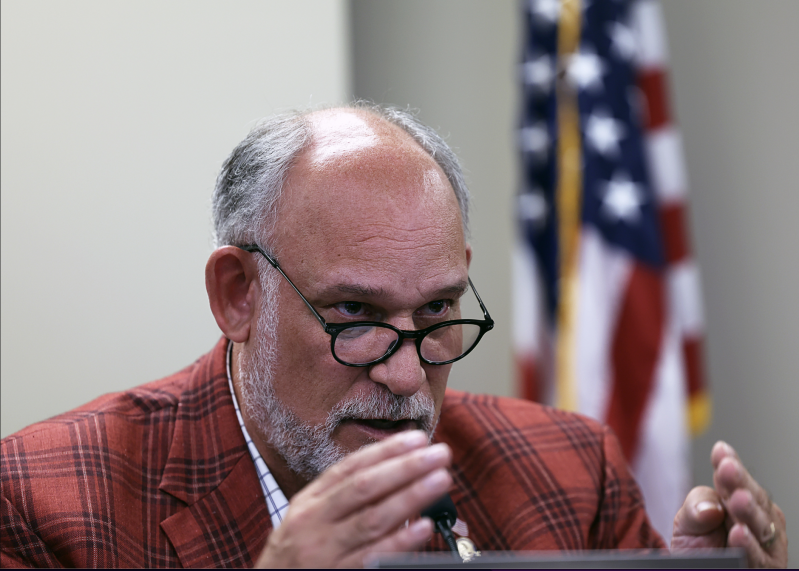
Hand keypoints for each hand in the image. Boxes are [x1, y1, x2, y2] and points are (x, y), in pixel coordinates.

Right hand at [254, 430, 451, 567]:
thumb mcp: (307, 520)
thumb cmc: (297, 555)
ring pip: (373, 519)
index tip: (417, 438)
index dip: (385, 451)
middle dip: (405, 467)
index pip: (351, 468)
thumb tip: (392, 471)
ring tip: (440, 480)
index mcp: (309, 502)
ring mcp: (325, 552)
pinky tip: (423, 527)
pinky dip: (400, 542)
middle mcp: (314, 523)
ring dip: (411, 496)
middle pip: (365, 488)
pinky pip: (373, 558)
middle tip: (438, 453)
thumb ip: (341, 497)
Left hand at [671, 441, 786, 567]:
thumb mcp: (688, 520)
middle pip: (753, 500)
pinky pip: (759, 558)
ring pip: (761, 527)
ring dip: (749, 512)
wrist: (693, 570)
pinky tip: (739, 533)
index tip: (720, 451)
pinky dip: (749, 545)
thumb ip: (697, 505)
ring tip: (737, 499)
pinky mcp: (764, 568)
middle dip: (740, 483)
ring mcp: (766, 547)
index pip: (738, 482)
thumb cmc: (697, 546)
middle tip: (728, 468)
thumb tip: (711, 506)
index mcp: (742, 504)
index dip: (730, 465)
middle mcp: (759, 523)